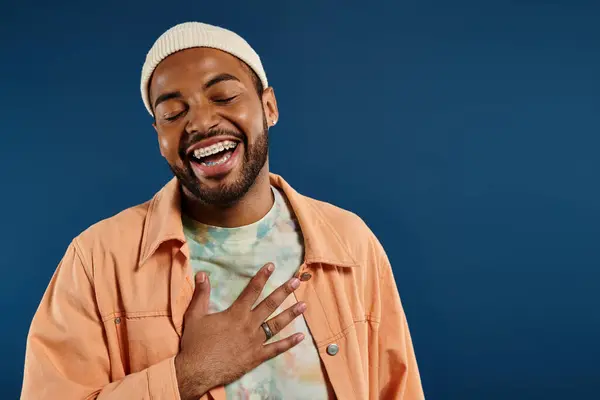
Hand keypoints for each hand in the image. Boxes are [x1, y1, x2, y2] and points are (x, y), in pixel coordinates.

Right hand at [174, 263, 306, 399]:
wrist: (197, 371)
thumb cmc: (195, 344)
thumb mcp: (194, 315)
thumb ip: (201, 294)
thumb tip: (202, 273)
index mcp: (236, 313)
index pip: (252, 290)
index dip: (262, 276)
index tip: (272, 266)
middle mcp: (249, 325)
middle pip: (270, 304)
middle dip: (284, 291)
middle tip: (297, 281)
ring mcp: (255, 341)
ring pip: (276, 325)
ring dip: (291, 314)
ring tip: (304, 305)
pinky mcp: (256, 357)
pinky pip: (276, 349)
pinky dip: (288, 343)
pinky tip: (300, 337)